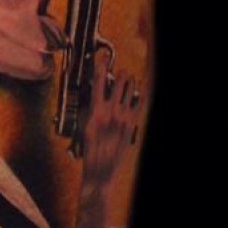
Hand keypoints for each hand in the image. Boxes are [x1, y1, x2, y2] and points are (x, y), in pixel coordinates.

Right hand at [78, 57, 141, 227]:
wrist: (101, 169)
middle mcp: (110, 111)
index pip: (97, 82)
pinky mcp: (132, 124)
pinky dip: (141, 94)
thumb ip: (91, 109)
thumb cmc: (90, 151)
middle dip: (120, 75)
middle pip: (118, 83)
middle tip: (121, 72)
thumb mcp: (85, 127)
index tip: (102, 58)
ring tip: (130, 79)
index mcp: (95, 111)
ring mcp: (123, 117)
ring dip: (130, 82)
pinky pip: (139, 103)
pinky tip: (142, 88)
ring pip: (130, 90)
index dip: (101, 67)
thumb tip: (95, 96)